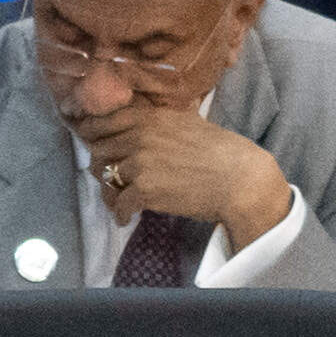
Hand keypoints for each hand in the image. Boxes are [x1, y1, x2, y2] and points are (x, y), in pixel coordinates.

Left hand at [87, 101, 289, 242]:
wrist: (242, 181)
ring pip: (104, 177)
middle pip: (98, 150)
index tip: (93, 142)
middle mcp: (140, 137)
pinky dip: (121, 213)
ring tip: (119, 199)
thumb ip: (163, 121)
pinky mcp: (144, 191)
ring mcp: (140, 164)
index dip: (93, 133)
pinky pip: (119, 203)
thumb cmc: (226, 151)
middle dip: (102, 164)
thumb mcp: (192, 122)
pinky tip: (127, 218)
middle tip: (112, 176)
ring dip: (108, 191)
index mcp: (151, 118)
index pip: (103, 121)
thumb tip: (147, 120)